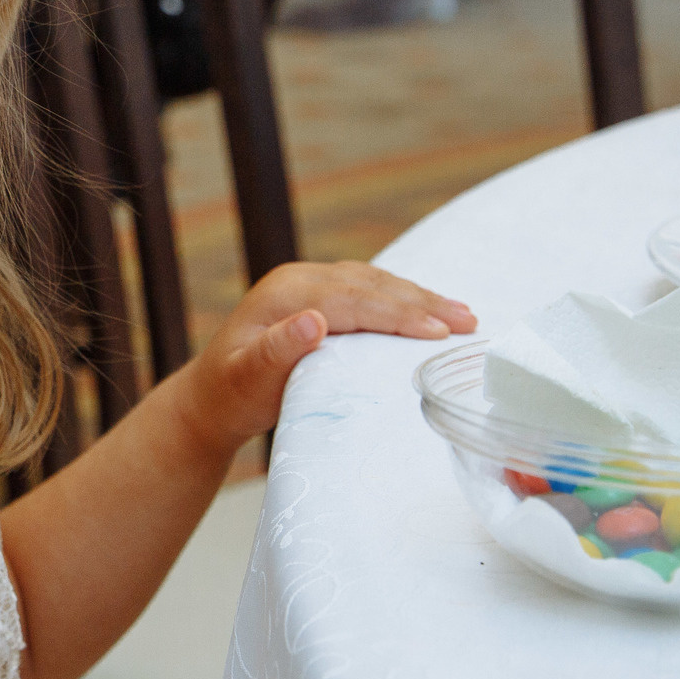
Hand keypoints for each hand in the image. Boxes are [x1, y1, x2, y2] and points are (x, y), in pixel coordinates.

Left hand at [178, 261, 473, 448]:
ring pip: (376, 284)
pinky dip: (403, 300)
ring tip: (465, 317)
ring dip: (420, 298)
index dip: (398, 314)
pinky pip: (370, 291)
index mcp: (286, 294)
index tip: (438, 333)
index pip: (353, 299)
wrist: (210, 398)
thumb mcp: (246, 379)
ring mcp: (310, 286)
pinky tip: (431, 312)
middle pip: (372, 286)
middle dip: (422, 303)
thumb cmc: (230, 396)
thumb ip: (276, 351)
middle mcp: (299, 281)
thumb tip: (313, 320)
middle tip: (469, 323)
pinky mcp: (319, 298)